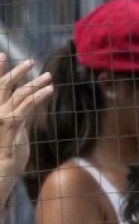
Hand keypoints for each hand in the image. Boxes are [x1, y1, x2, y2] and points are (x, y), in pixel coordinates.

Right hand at [0, 55, 51, 199]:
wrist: (2, 168)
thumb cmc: (9, 152)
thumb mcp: (14, 131)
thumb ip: (17, 117)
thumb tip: (25, 109)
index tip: (3, 55)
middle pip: (5, 84)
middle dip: (18, 71)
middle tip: (31, 61)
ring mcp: (3, 116)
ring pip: (20, 93)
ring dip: (35, 83)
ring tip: (49, 77)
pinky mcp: (13, 124)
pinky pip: (27, 106)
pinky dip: (39, 96)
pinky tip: (49, 90)